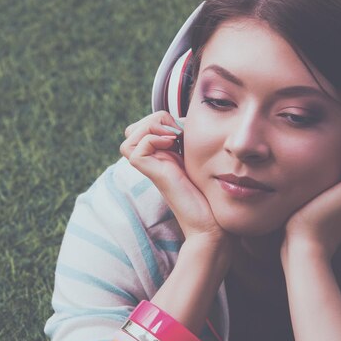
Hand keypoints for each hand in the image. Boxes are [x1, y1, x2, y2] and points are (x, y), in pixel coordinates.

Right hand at [120, 111, 227, 243]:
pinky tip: (173, 145)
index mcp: (160, 156)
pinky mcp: (152, 175)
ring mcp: (150, 168)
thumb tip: (183, 118)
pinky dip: (153, 139)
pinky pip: (136, 149)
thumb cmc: (209, 194)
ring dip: (151, 128)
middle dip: (152, 120)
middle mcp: (152, 161)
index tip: (181, 130)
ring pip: (129, 136)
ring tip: (172, 137)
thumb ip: (186, 140)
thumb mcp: (196, 158)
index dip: (159, 120)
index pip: (142, 128)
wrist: (211, 222)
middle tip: (175, 132)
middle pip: (131, 130)